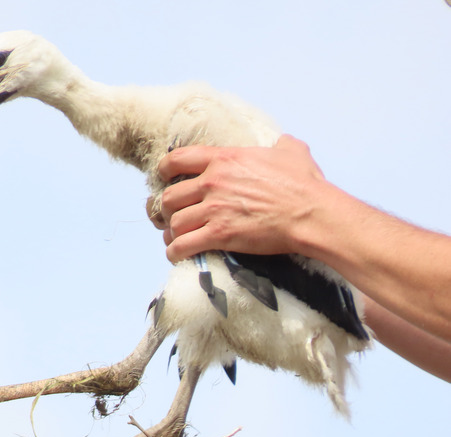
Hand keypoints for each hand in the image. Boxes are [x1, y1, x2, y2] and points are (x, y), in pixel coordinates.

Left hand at [156, 135, 325, 261]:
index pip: (178, 159)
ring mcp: (214, 210)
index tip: (164, 178)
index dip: (165, 170)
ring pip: (173, 223)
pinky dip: (175, 252)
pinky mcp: (219, 235)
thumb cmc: (305, 184)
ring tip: (176, 238)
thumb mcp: (292, 152)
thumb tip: (283, 142)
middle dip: (167, 209)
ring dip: (172, 233)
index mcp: (225, 159)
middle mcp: (213, 182)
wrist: (311, 214)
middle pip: (169, 197)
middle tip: (173, 216)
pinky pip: (182, 246)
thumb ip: (280, 144)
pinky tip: (178, 254)